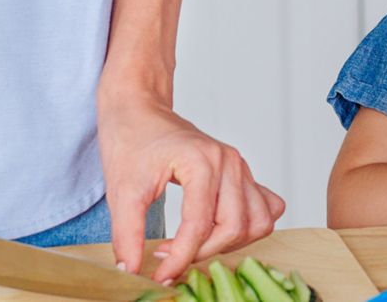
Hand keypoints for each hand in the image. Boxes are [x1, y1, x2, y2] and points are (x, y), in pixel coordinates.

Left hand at [97, 81, 283, 283]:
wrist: (139, 109)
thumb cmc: (131, 139)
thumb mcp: (121, 190)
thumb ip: (127, 233)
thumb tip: (131, 268)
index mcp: (201, 162)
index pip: (200, 226)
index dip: (180, 259)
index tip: (161, 277)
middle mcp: (228, 163)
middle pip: (235, 227)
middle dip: (203, 252)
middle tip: (172, 257)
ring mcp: (239, 167)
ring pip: (258, 221)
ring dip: (231, 243)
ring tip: (196, 244)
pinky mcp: (241, 172)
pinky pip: (266, 207)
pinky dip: (250, 226)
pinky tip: (219, 229)